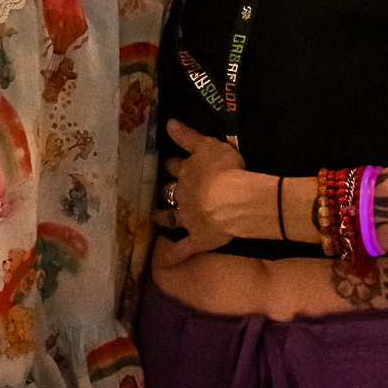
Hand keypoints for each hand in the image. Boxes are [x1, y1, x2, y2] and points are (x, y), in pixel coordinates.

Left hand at [151, 119, 255, 265]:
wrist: (232, 200)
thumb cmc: (224, 169)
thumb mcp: (207, 145)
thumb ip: (188, 136)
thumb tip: (168, 123)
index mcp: (188, 173)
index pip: (176, 165)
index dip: (173, 164)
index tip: (168, 163)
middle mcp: (184, 196)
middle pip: (170, 192)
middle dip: (165, 191)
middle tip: (161, 191)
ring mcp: (189, 219)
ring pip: (171, 218)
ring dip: (163, 218)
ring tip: (155, 218)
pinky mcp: (198, 239)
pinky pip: (182, 250)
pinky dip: (173, 256)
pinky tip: (163, 263)